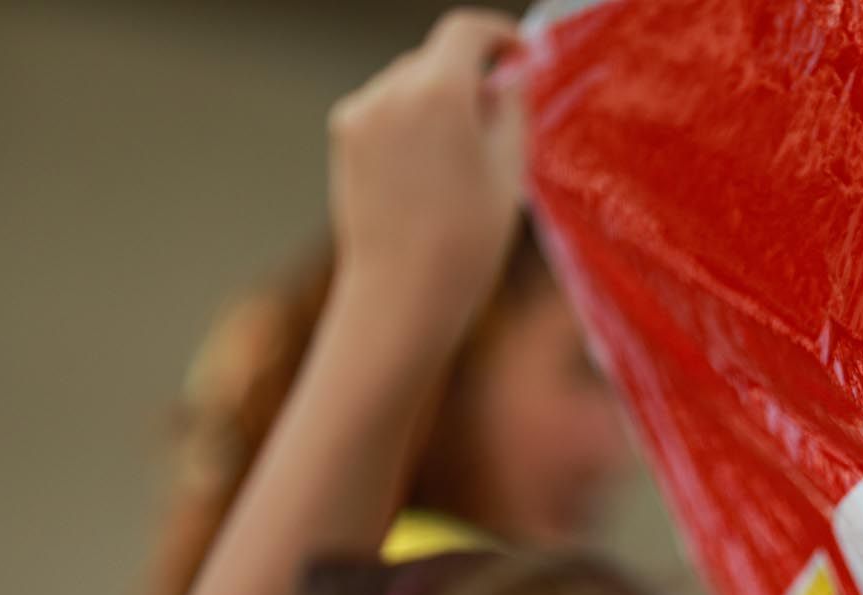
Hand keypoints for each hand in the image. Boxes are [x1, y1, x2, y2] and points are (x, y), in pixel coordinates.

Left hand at [326, 9, 526, 340]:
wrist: (402, 295)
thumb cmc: (466, 242)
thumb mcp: (509, 171)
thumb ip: (511, 109)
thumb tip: (508, 76)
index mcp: (439, 91)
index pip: (466, 31)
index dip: (498, 36)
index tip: (518, 53)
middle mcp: (391, 89)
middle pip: (437, 59)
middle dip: (468, 79)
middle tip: (498, 126)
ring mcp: (361, 112)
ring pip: (410, 85)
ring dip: (438, 104)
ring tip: (460, 163)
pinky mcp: (344, 137)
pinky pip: (386, 111)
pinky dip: (410, 125)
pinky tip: (427, 175)